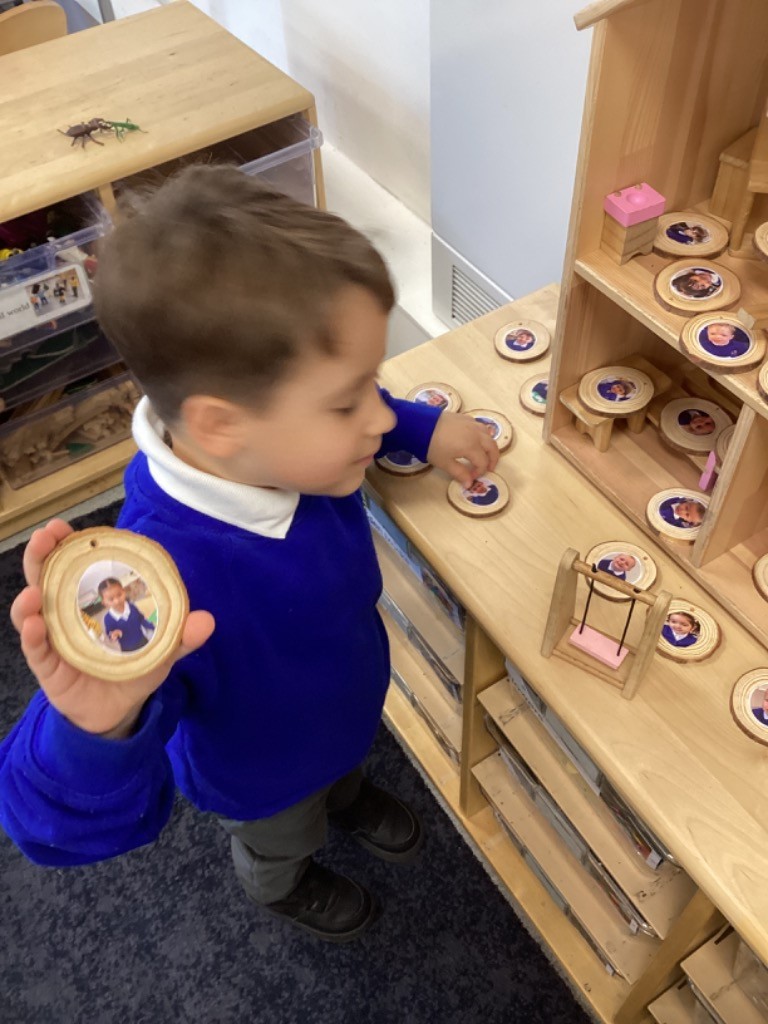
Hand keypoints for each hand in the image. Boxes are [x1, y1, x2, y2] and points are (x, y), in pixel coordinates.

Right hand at [11, 519, 214, 739]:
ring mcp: (53, 635)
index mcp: (93, 597)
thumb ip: (182, 635)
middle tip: (46, 537)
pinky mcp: (47, 664)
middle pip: (47, 575)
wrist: (118, 711)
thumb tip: (207, 620)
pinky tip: (33, 625)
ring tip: (32, 591)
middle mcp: (66, 610)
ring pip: (32, 608)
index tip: (64, 526)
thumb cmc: (134, 667)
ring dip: (29, 596)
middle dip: (43, 554)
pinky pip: (34, 648)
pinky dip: (31, 635)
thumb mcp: (162, 649)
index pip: (79, 562)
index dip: (70, 542)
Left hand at [426, 412, 499, 487]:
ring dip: (489, 446)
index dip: (479, 472)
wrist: (420, 425)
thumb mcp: (445, 463)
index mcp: (472, 446)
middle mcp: (476, 434)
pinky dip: (482, 435)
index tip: (471, 477)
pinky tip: (474, 440)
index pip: (483, 462)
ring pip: (488, 434)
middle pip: (492, 447)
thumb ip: (460, 473)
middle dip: (493, 459)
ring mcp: (472, 424)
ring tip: (483, 454)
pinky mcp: (465, 417)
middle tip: (489, 468)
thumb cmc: (432, 446)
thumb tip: (469, 484)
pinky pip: (480, 426)